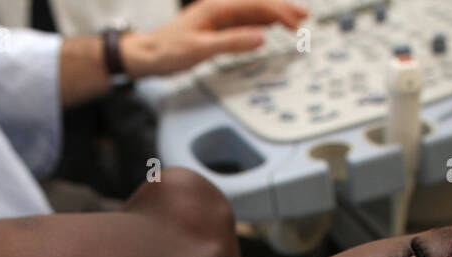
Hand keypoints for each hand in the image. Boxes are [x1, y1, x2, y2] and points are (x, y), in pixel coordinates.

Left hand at [121, 0, 308, 77]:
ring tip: (295, 21)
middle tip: (304, 18)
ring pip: (253, 11)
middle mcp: (219, 8)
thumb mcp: (200, 49)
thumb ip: (231, 43)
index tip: (296, 21)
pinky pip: (244, 21)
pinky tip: (269, 26)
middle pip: (258, 4)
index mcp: (217, 7)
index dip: (279, 11)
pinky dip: (261, 22)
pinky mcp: (216, 27)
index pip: (256, 4)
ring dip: (274, 15)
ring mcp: (218, 17)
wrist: (147, 55)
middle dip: (282, 9)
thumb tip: (260, 37)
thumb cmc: (167, 51)